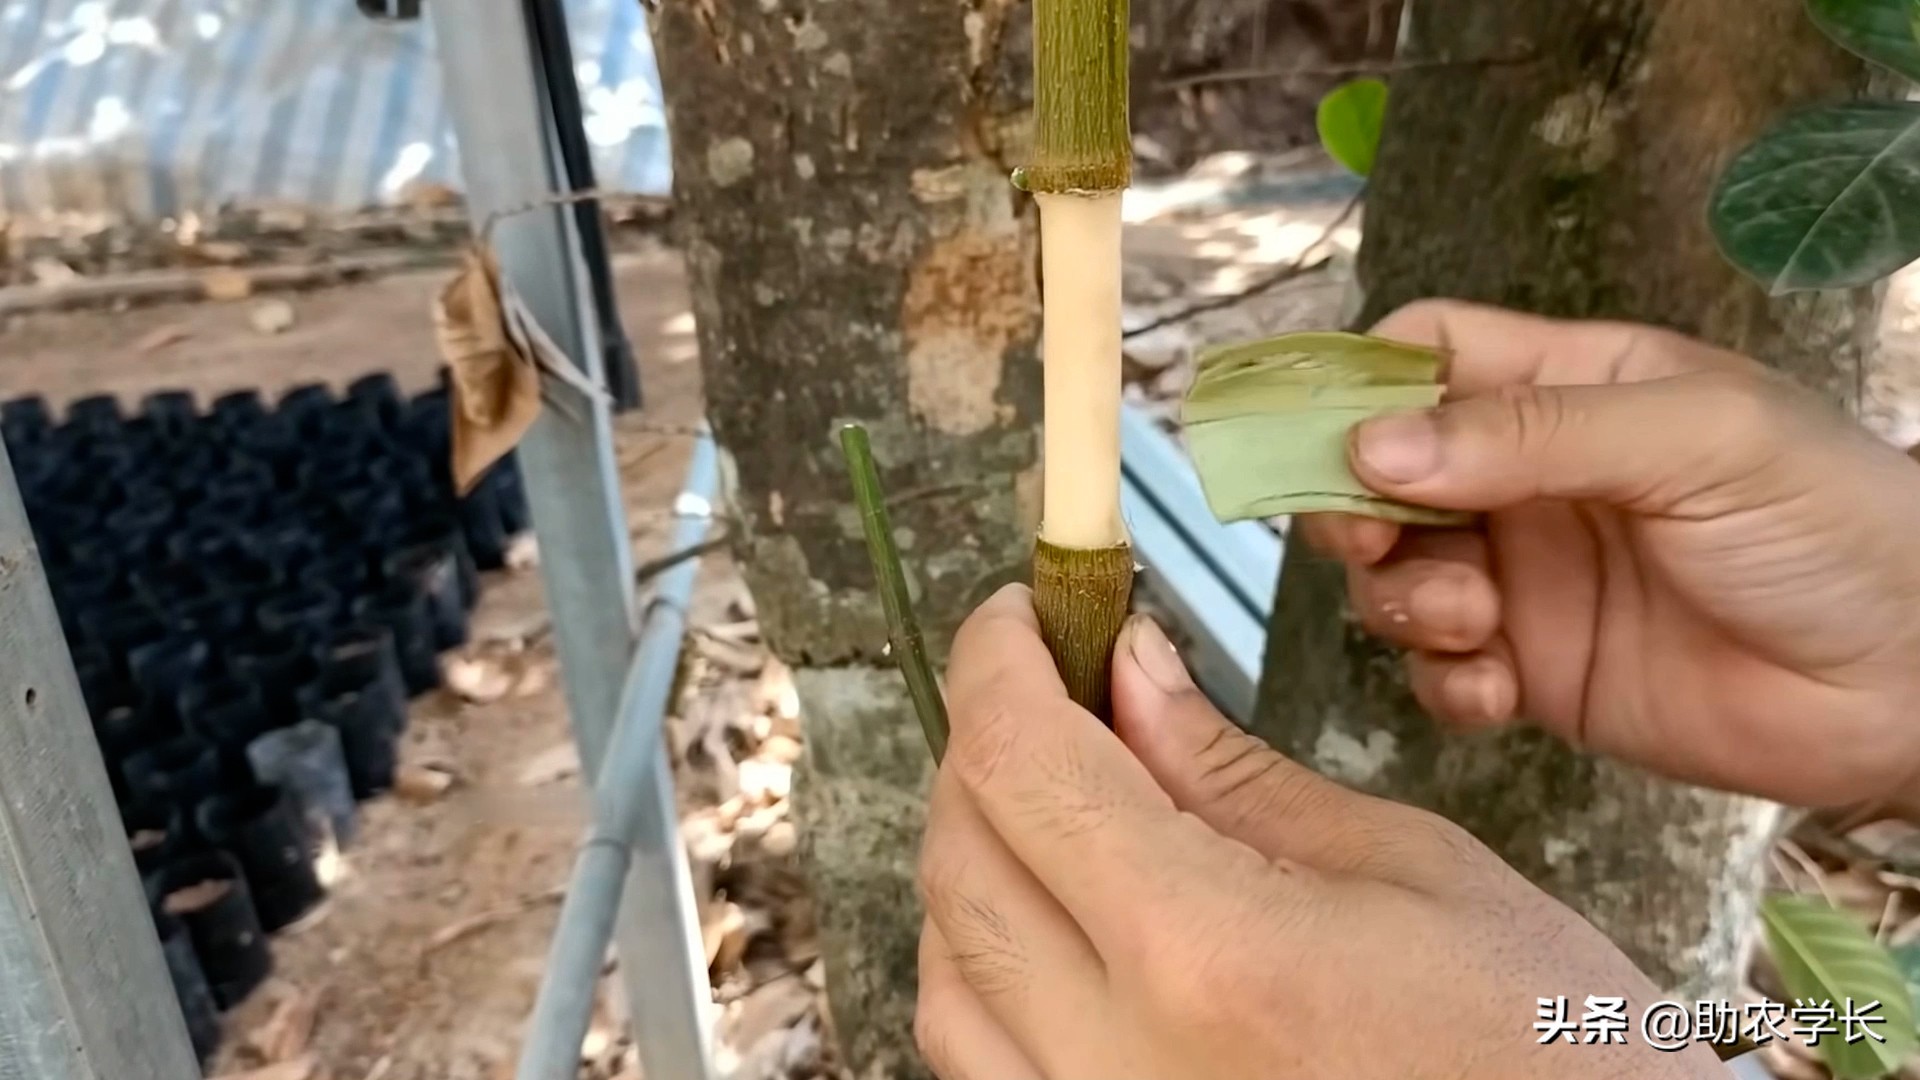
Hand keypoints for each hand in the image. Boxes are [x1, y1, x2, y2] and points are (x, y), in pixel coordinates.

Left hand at [914, 588, 1720, 1079]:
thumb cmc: (1546, 1052)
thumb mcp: (1410, 872)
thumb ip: (1233, 771)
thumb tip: (1125, 668)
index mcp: (1205, 954)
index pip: (1021, 763)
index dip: (998, 660)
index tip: (1022, 612)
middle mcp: (1117, 1060)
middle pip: (960, 855)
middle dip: (984, 742)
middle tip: (1048, 682)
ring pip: (946, 967)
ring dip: (976, 855)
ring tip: (1056, 793)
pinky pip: (980, 1056)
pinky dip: (986, 965)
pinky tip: (1055, 917)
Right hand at [1300, 300, 1919, 807]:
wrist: (1915, 687)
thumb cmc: (1832, 524)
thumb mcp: (1695, 438)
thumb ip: (1531, 435)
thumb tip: (1370, 447)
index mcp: (1571, 388)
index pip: (1425, 354)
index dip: (1354, 382)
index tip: (1313, 434)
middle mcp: (1532, 479)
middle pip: (1379, 471)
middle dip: (1351, 506)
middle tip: (1369, 540)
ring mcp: (1530, 578)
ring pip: (1395, 576)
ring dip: (1405, 600)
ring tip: (1477, 622)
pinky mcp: (1538, 674)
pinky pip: (1439, 675)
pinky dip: (1443, 684)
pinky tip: (1500, 693)